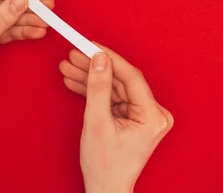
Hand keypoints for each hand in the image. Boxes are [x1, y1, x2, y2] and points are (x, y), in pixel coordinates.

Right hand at [59, 44, 173, 192]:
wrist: (106, 189)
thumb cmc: (105, 166)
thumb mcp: (97, 123)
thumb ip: (99, 88)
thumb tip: (100, 59)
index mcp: (153, 116)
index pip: (131, 77)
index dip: (110, 58)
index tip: (90, 45)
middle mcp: (154, 113)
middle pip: (122, 80)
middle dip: (95, 68)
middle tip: (73, 55)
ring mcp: (145, 115)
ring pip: (116, 87)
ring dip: (92, 78)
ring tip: (68, 67)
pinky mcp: (134, 117)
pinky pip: (114, 98)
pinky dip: (96, 91)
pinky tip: (76, 81)